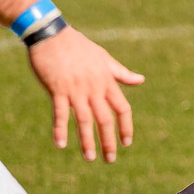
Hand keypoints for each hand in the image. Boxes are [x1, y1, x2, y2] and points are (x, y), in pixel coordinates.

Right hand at [26, 28, 144, 161]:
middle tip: (110, 159)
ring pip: (85, 120)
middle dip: (108, 141)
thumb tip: (141, 80)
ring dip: (88, 141)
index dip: (126, 127)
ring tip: (90, 158)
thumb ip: (121, 73)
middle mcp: (94, 88)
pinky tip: (61, 144)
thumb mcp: (104, 58)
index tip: (127, 142)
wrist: (52, 34)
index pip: (122, 109)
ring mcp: (76, 90)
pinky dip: (60, 129)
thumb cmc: (78, 46)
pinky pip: (60, 113)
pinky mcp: (57, 89)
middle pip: (106, 119)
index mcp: (107, 82)